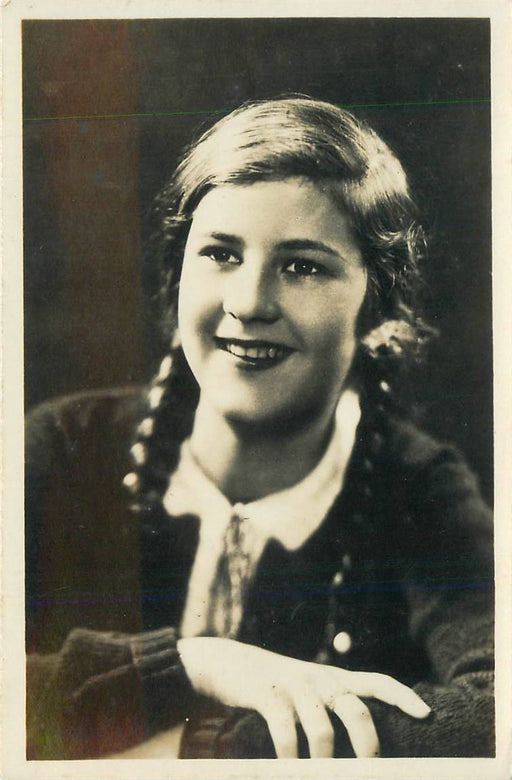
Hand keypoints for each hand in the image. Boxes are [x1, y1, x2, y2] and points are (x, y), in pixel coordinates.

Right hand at [177, 637, 429, 757]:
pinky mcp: (268, 693)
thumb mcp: (310, 689)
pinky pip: (284, 728)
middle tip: (370, 768)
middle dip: (367, 742)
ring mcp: (294, 685)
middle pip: (355, 708)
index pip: (377, 681)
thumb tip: (363, 740)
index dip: (403, 695)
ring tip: (320, 774)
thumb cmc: (277, 687)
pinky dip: (289, 753)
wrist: (229, 663)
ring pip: (321, 726)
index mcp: (335, 678)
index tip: (427, 713)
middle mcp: (320, 678)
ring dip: (323, 759)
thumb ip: (334, 706)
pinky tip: (287, 766)